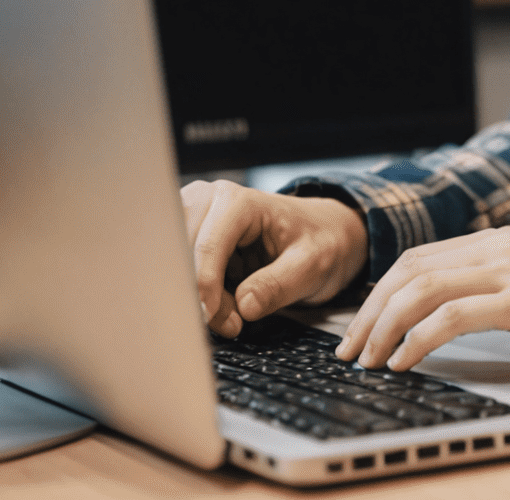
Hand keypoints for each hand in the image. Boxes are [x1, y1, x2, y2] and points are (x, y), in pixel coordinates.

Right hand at [181, 179, 369, 337]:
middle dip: (199, 296)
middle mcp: (209, 202)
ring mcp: (195, 217)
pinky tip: (218, 303)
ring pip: (171, 267)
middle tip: (230, 322)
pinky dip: (191, 294)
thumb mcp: (313, 264)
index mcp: (240, 201)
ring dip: (193, 296)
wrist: (323, 233)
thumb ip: (279, 284)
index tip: (219, 321)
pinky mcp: (188, 237)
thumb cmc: (320, 241)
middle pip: (181, 256)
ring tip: (228, 311)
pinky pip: (175, 272)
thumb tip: (243, 306)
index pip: (207, 246)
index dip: (206, 289)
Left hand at [336, 228, 509, 373]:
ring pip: (423, 289)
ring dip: (384, 327)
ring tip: (368, 362)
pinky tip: (404, 364)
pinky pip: (453, 317)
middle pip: (411, 269)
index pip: (421, 257)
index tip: (361, 328)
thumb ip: (503, 287)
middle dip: (370, 310)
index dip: (381, 292)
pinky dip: (418, 340)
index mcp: (504, 241)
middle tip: (349, 350)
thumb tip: (455, 316)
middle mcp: (503, 246)